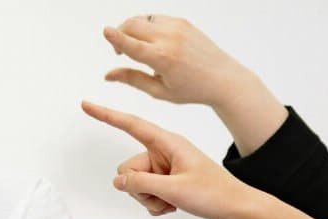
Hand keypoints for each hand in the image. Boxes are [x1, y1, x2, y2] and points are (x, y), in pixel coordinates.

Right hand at [82, 102, 257, 218]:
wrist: (237, 209)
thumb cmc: (214, 193)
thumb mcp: (173, 189)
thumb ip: (140, 184)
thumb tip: (118, 181)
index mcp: (168, 143)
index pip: (130, 125)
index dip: (107, 116)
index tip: (87, 105)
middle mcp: (164, 153)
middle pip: (129, 168)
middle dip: (139, 188)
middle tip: (163, 195)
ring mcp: (166, 168)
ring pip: (135, 184)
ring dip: (149, 199)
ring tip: (172, 201)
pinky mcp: (168, 182)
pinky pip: (146, 194)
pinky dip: (155, 204)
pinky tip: (173, 206)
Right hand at [102, 16, 257, 108]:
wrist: (222, 78)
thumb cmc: (192, 89)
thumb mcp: (158, 91)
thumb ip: (131, 79)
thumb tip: (108, 75)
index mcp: (162, 58)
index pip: (132, 44)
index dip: (115, 38)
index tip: (104, 31)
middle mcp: (170, 38)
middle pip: (132, 25)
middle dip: (120, 34)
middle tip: (120, 51)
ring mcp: (178, 27)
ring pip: (142, 19)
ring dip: (132, 29)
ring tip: (137, 46)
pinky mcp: (183, 22)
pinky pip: (156, 18)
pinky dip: (147, 26)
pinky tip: (151, 41)